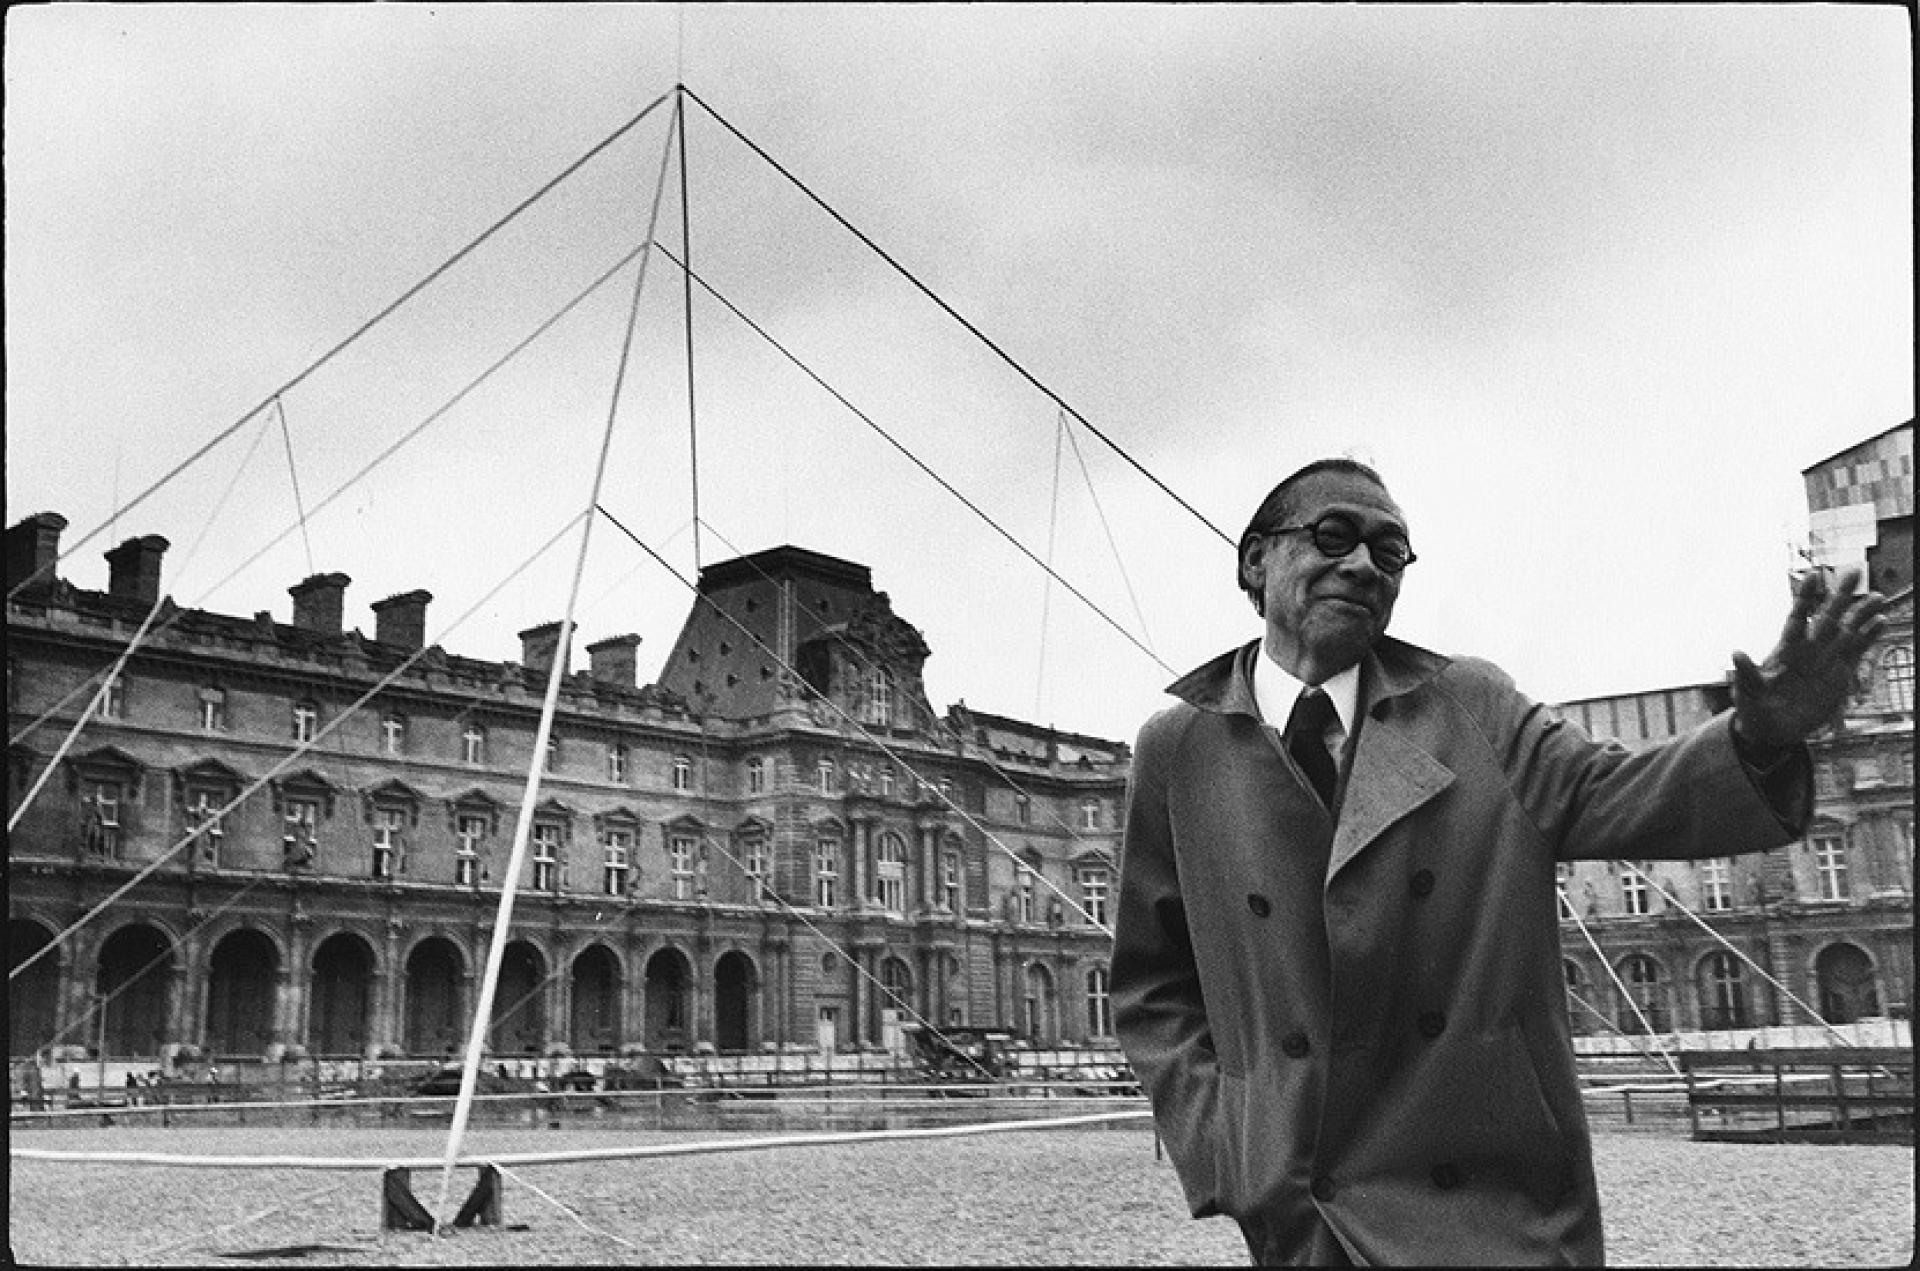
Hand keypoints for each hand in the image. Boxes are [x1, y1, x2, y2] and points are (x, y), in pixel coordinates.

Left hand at [1731, 566, 1887, 750]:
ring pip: (1847, 631)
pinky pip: (1857, 651)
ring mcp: (1825, 660)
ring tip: (1877, 597)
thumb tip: (1736, 653)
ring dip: (1861, 615)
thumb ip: (1745, 674)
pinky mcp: (1839, 674)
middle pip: (1827, 617)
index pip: (1797, 618)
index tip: (1814, 575)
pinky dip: (1869, 637)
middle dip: (1840, 595)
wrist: (1772, 729)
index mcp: (1785, 650)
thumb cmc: (1754, 708)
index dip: (1805, 598)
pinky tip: (1881, 622)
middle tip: (1854, 571)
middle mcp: (1808, 650)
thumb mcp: (1747, 693)